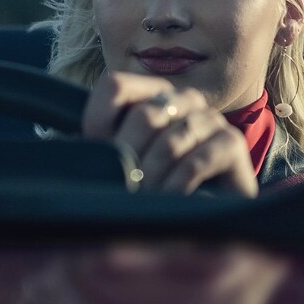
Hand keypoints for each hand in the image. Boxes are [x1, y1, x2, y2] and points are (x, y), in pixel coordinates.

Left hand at [82, 72, 258, 197]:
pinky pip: (195, 161)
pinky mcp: (232, 143)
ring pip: (169, 142)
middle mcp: (184, 99)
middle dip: (129, 158)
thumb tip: (72, 147)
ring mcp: (210, 119)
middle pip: (144, 116)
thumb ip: (104, 149)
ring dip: (152, 178)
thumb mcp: (126, 165)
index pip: (115, 85)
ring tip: (145, 201)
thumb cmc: (162, 188)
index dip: (99, 119)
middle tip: (125, 189)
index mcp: (153, 95)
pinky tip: (169, 201)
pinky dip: (175, 186)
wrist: (212, 217)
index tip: (99, 155)